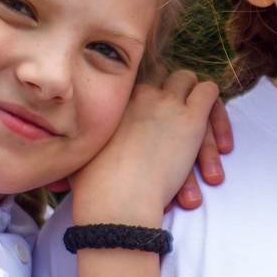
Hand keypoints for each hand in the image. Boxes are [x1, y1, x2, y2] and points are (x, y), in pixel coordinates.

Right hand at [66, 70, 223, 226]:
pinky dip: (215, 112)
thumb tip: (57, 173)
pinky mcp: (190, 118)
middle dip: (174, 98)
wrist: (117, 201)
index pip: (137, 81)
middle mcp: (138, 93)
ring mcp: (165, 102)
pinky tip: (218, 143)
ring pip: (188, 81)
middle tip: (182, 133)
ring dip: (198, 108)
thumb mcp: (79, 161)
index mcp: (113, 102)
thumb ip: (77, 154)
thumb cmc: (95, 189)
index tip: (153, 124)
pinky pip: (209, 92)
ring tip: (208, 149)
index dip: (150, 98)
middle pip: (162, 75)